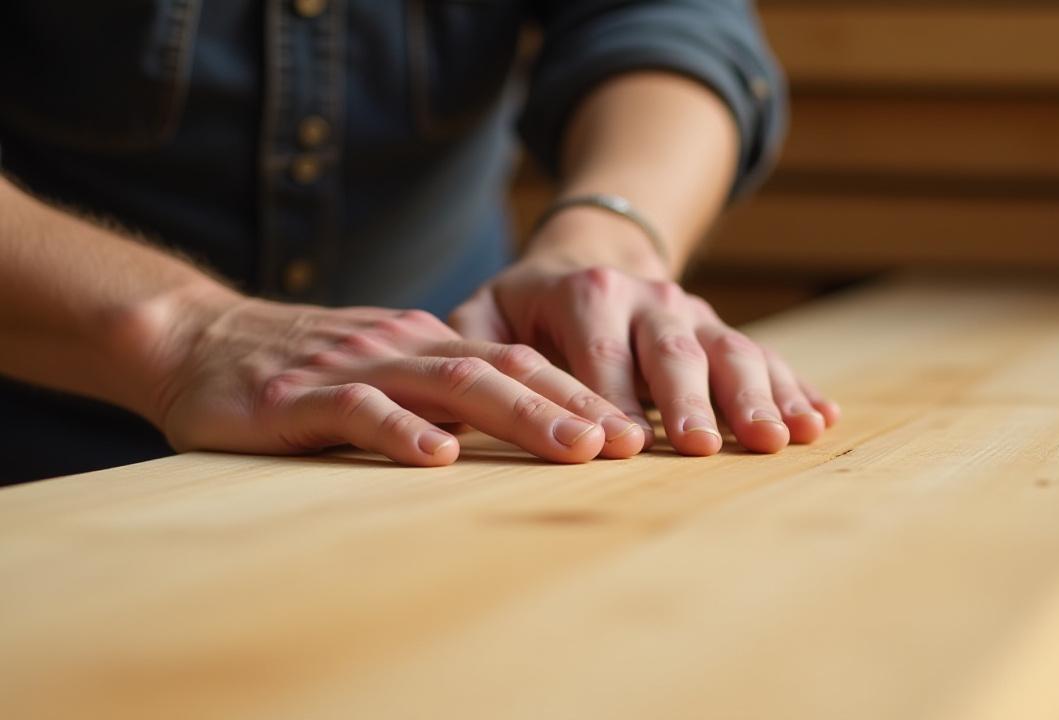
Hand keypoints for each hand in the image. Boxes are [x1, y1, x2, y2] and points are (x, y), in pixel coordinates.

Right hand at [144, 286, 645, 465]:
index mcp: (428, 344)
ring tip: (572, 447)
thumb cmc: (301, 368)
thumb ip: (441, 393)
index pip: (519, 364)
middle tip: (626, 443)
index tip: (633, 431)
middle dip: (571, 405)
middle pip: (503, 371)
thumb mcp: (383, 373)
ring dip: (518, 415)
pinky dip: (402, 431)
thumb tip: (523, 426)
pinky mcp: (299, 396)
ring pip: (450, 384)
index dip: (578, 394)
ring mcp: (355, 366)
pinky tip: (439, 457)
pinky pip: (359, 411)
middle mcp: (404, 347)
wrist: (194, 339)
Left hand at [450, 227, 838, 455]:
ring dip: (757, 396)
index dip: (610, 398)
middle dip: (690, 401)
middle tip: (701, 450)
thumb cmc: (529, 307)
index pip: (599, 351)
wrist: (596, 256)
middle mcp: (648, 298)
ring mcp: (694, 314)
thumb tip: (448, 396)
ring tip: (778, 439)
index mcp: (586, 291)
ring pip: (732, 353)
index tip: (620, 447)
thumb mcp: (488, 312)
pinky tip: (821, 422)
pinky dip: (797, 389)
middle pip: (673, 350)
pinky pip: (768, 358)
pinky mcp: (725, 332)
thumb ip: (468, 344)